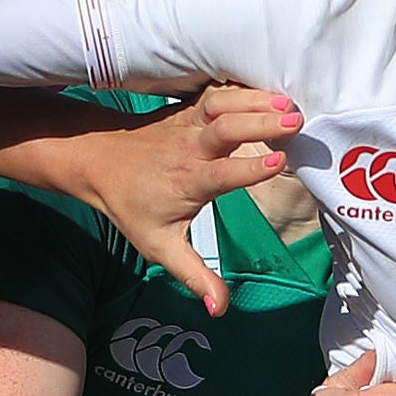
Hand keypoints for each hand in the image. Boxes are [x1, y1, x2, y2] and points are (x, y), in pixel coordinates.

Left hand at [58, 86, 302, 315]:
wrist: (98, 161)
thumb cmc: (133, 206)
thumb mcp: (160, 247)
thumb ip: (194, 276)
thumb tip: (219, 310)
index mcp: (188, 181)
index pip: (221, 174)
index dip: (249, 168)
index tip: (280, 162)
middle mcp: (190, 148)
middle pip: (225, 129)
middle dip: (260, 122)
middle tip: (296, 120)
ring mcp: (188, 123)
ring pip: (221, 103)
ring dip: (255, 99)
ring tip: (288, 100)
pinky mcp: (189, 108)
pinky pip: (217, 91)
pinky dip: (243, 86)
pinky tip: (270, 85)